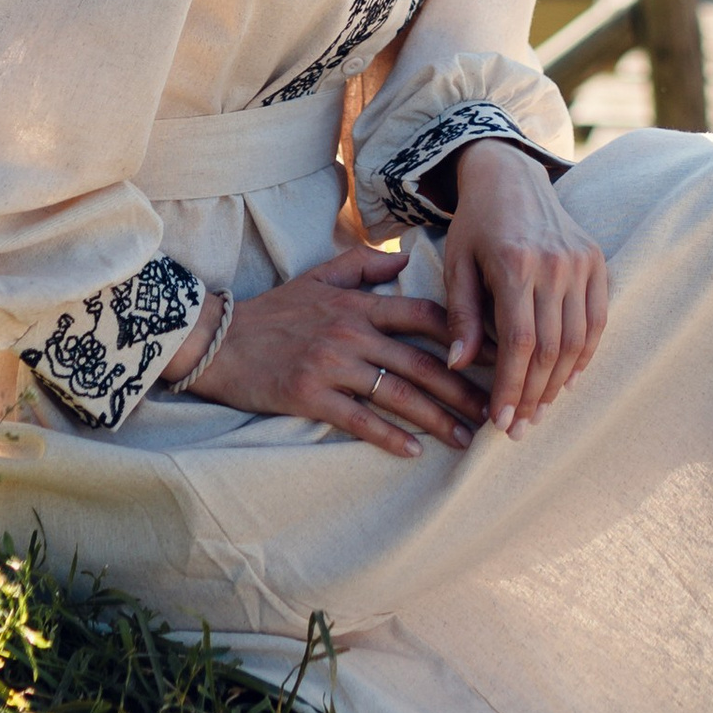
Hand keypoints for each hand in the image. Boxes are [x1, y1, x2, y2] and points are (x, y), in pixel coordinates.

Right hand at [172, 240, 488, 457]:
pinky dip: (388, 436)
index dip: (464, 335)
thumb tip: (405, 261)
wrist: (218, 340)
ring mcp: (331, 365)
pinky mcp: (309, 395)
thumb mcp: (319, 275)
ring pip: (398, 394)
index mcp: (359, 303)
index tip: (494, 355)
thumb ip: (364, 264)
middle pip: (422, 362)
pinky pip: (359, 419)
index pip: (426, 316)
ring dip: (436, 418)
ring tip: (465, 437)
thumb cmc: (273, 310)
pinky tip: (413, 451)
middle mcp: (352, 332)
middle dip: (462, 389)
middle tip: (494, 410)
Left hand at [441, 145, 607, 435]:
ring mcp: (581, 261)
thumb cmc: (475, 225)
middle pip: (551, 347)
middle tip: (519, 428)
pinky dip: (586, 354)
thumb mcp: (456, 265)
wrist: (511, 174)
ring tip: (540, 410)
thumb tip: (458, 365)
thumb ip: (461, 315)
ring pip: (579, 339)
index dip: (512, 387)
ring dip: (560, 382)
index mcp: (515, 264)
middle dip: (534, 394)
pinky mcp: (596, 260)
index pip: (519, 342)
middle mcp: (555, 264)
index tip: (500, 421)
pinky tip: (567, 379)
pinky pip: (598, 318)